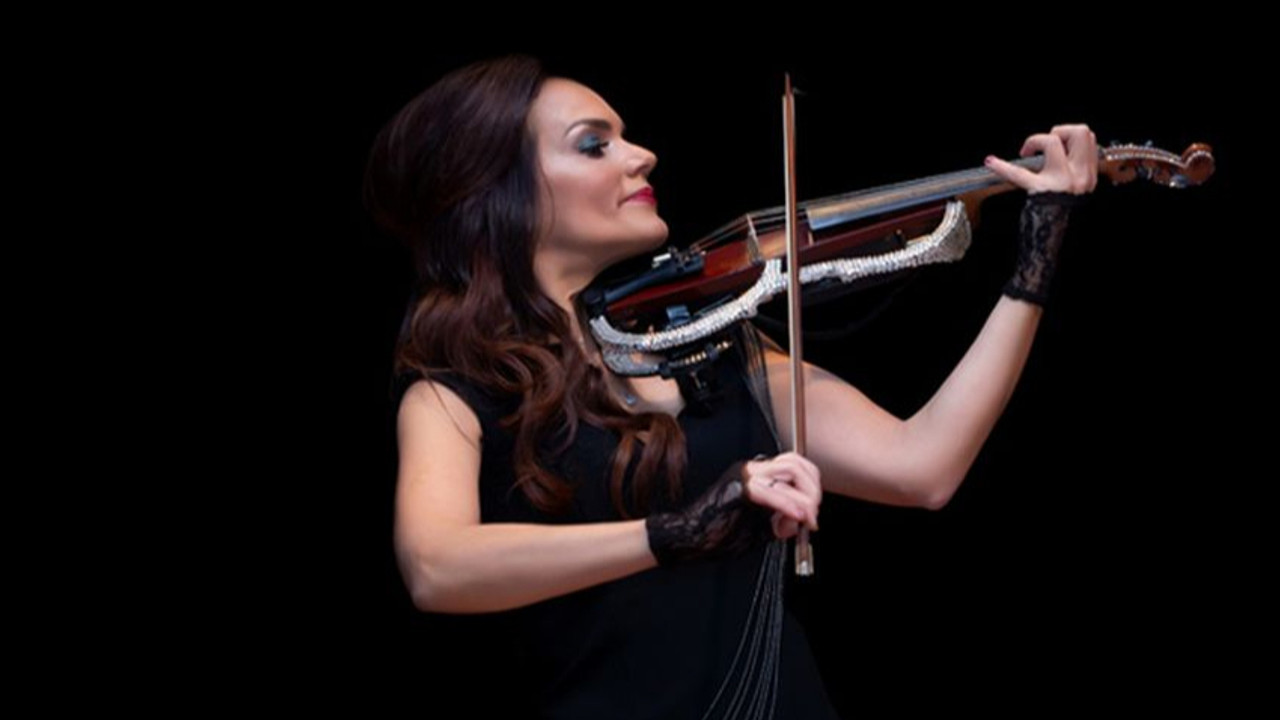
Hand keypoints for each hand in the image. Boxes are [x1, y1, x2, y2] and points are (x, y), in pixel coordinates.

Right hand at [644, 452, 820, 565]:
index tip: (813, 512)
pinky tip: (797, 516)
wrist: (689, 539)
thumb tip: (801, 520)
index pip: (795, 466)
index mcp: (757, 475)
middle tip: (813, 515)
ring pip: (789, 471)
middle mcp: (752, 470)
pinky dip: (790, 504)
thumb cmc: (718, 535)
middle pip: (796, 464)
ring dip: (805, 495)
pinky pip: (771, 492)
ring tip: (806, 517)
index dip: (811, 486)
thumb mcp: (760, 528)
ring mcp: (745, 477)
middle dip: (813, 489)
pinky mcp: (738, 491)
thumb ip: (781, 521)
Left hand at [984, 124, 1097, 305]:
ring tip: (1024, 153)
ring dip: (1035, 140)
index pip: (1090, 139)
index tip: (1054, 147)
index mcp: (1090, 177)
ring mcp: (1064, 183)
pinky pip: (1019, 173)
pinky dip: (1002, 166)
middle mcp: (1082, 177)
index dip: (1069, 136)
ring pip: (1054, 140)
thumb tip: (1057, 153)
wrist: (1049, 251)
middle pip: (1081, 131)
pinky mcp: (1041, 191)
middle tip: (1042, 146)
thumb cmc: (1056, 223)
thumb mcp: (1073, 196)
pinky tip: (990, 163)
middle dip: (1059, 130)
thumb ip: (1071, 174)